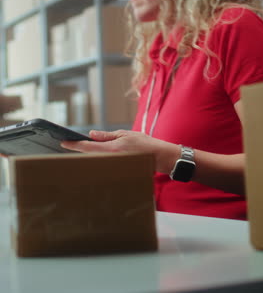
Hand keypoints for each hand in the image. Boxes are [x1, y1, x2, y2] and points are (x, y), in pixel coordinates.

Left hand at [61, 129, 179, 173]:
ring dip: (87, 154)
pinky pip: (103, 163)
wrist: (159, 156)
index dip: (73, 145)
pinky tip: (93, 154)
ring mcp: (114, 165)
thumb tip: (91, 134)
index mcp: (111, 149)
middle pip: (89, 155)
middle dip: (79, 149)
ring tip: (78, 147)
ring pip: (95, 160)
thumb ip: (107, 136)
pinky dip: (96, 158)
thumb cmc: (144, 144)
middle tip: (67, 142)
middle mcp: (111, 159)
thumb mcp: (125, 134)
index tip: (63, 142)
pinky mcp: (117, 169)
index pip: (87, 147)